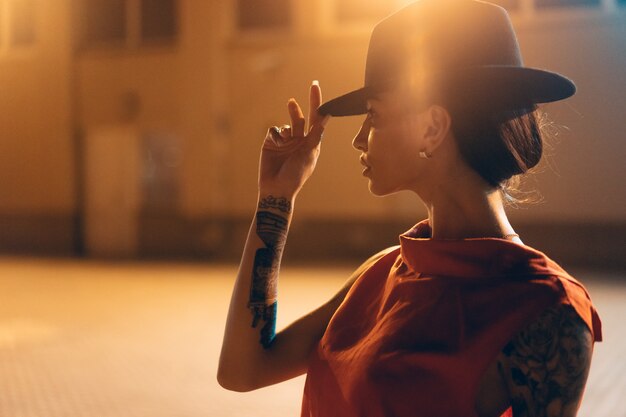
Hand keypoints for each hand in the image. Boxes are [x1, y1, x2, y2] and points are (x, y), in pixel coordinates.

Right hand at [258, 81, 328, 197]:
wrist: (276, 189)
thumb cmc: (296, 175)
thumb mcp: (309, 153)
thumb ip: (316, 134)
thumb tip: (326, 116)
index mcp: (312, 142)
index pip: (316, 119)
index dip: (316, 103)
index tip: (314, 86)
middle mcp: (299, 140)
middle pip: (300, 119)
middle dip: (296, 110)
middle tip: (292, 102)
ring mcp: (285, 141)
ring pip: (287, 125)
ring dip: (286, 130)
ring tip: (284, 141)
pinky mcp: (271, 143)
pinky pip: (274, 130)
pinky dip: (275, 135)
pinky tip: (276, 144)